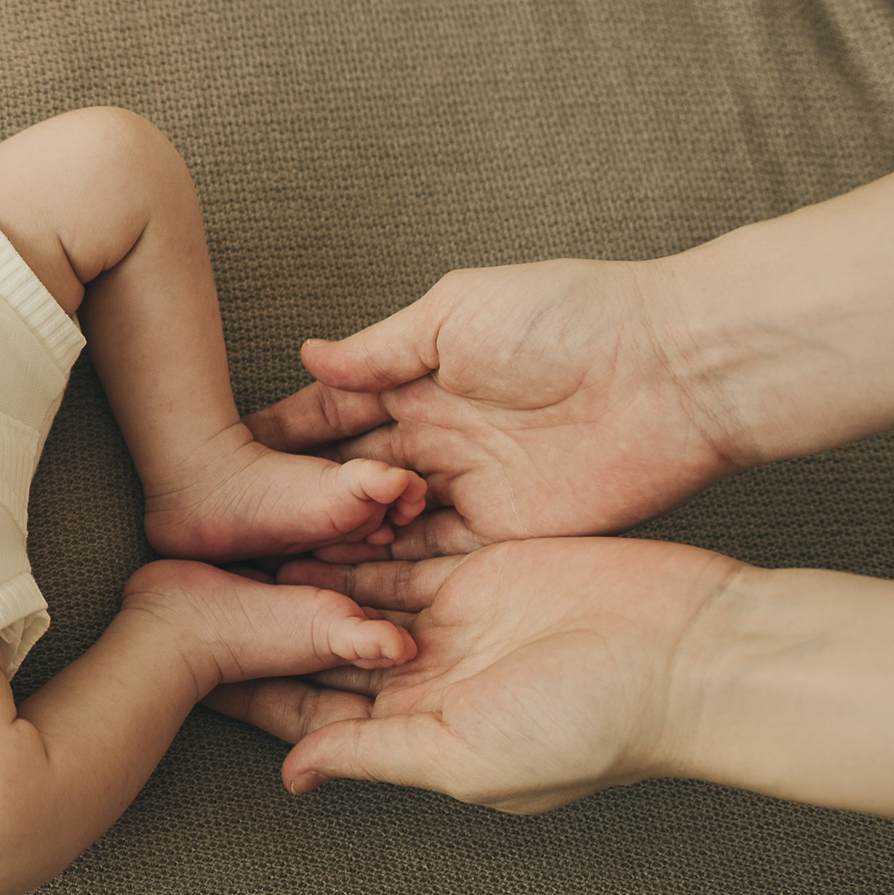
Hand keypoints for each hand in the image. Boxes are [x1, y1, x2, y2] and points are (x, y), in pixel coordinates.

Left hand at [206, 538, 742, 812]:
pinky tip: (286, 522)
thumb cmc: (595, 721)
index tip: (176, 667)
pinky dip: (344, 540)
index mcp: (418, 732)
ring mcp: (449, 620)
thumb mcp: (468, 751)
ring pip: (345, 596)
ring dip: (288, 577)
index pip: (308, 714)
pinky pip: (392, 552)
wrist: (690, 653)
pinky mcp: (475, 567)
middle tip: (173, 595)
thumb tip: (290, 776)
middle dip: (252, 628)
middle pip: (315, 652)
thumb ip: (376, 754)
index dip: (245, 692)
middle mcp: (425, 679)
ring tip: (214, 553)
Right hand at [246, 259, 733, 558]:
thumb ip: (381, 348)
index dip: (280, 434)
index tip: (220, 457)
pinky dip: (383, 570)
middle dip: (291, 498)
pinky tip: (333, 582)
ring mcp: (468, 487)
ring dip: (329, 540)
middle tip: (231, 524)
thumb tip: (308, 358)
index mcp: (421, 376)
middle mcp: (437, 436)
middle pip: (344, 475)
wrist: (673, 369)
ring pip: (378, 524)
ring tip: (265, 562)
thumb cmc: (572, 318)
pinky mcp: (504, 533)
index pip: (332, 412)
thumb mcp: (456, 311)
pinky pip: (429, 558)